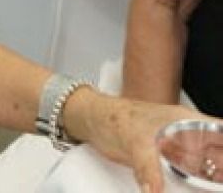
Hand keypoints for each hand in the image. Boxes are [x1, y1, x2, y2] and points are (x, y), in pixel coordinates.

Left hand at [66, 89, 218, 191]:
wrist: (92, 123)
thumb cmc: (114, 117)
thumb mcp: (135, 141)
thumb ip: (147, 167)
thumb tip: (154, 191)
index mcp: (188, 121)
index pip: (220, 131)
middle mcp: (187, 136)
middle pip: (218, 156)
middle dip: (220, 172)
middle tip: (218, 184)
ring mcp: (178, 151)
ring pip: (204, 170)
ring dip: (208, 182)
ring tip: (207, 190)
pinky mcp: (165, 164)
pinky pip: (185, 178)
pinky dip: (189, 188)